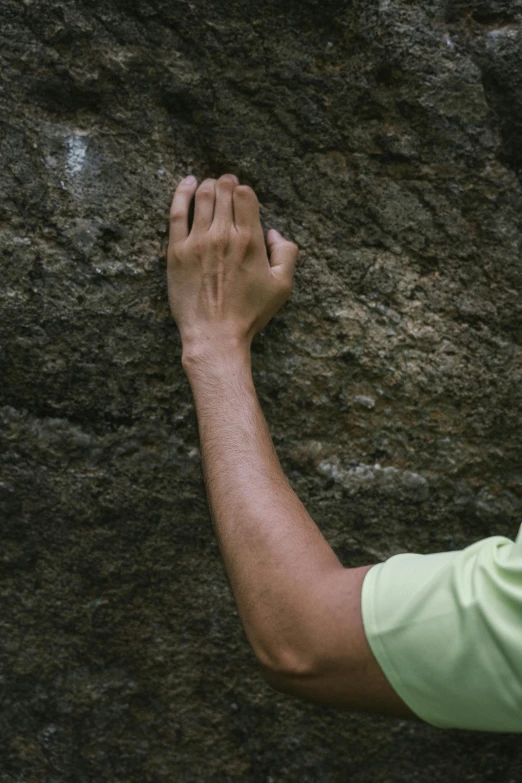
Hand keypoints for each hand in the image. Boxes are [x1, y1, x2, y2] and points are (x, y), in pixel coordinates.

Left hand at [167, 174, 297, 357]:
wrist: (214, 335)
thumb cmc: (249, 314)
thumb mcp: (282, 286)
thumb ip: (287, 253)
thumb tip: (273, 233)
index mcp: (250, 241)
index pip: (246, 196)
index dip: (245, 191)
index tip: (243, 196)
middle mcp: (224, 236)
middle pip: (224, 191)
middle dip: (227, 183)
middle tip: (227, 184)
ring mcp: (198, 242)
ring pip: (203, 197)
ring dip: (209, 185)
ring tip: (211, 185)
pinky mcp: (177, 251)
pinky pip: (177, 212)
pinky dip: (183, 193)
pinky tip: (188, 184)